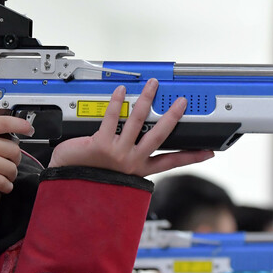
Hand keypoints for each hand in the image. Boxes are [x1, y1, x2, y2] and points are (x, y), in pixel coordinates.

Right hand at [0, 116, 31, 194]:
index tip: (30, 130)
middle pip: (12, 149)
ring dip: (12, 175)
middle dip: (16, 160)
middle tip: (12, 165)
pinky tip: (4, 187)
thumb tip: (2, 141)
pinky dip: (6, 186)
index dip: (21, 125)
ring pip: (9, 166)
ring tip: (7, 177)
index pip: (4, 122)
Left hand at [48, 79, 213, 175]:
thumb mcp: (116, 176)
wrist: (65, 185)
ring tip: (152, 86)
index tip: (207, 151)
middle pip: (159, 136)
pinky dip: (117, 102)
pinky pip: (112, 118)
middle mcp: (131, 162)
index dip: (191, 157)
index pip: (170, 162)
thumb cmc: (87, 179)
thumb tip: (137, 145)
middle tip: (181, 103)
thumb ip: (129, 162)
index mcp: (138, 170)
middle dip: (172, 117)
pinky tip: (120, 91)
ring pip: (138, 121)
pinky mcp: (101, 144)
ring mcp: (117, 152)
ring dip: (146, 100)